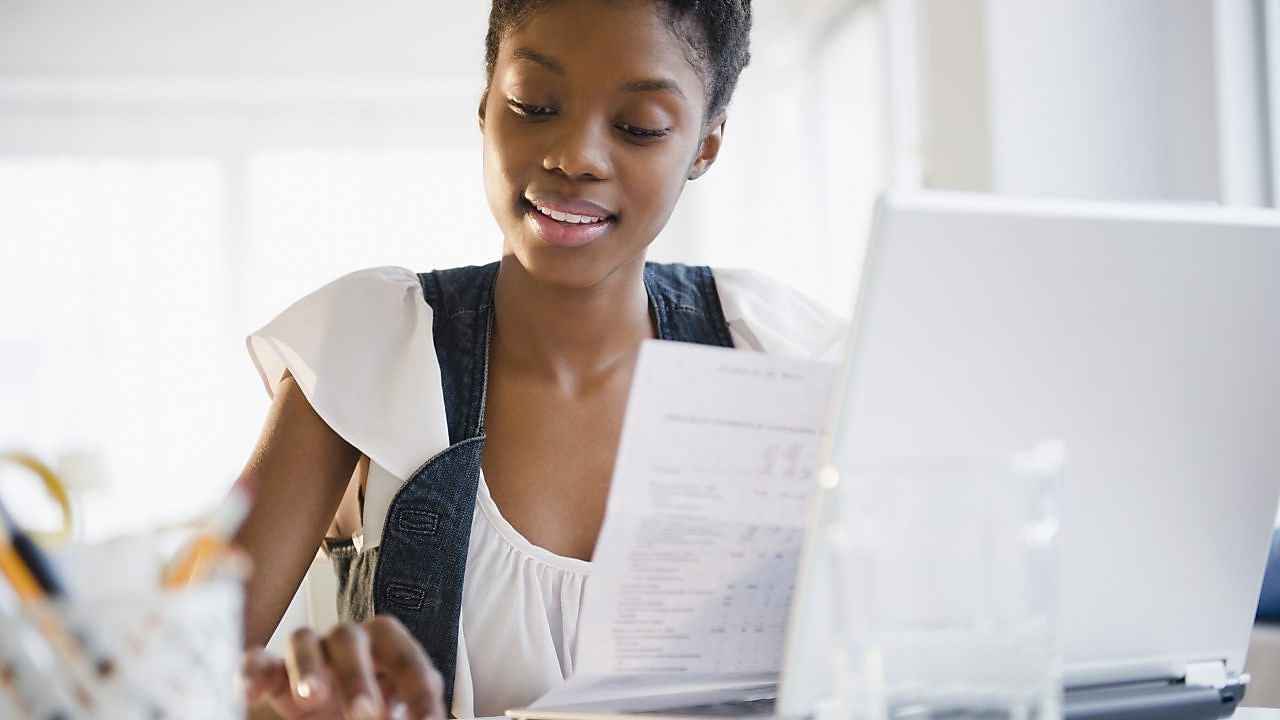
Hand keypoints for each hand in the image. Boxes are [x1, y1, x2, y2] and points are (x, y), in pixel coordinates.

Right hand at [241, 615, 445, 719]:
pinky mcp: (275, 672)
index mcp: (386, 646)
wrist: (340, 714)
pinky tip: (248, 695)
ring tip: (311, 699)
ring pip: (303, 640)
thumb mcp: (399, 711)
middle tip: (367, 715)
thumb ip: (409, 713)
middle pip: (351, 639)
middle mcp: (348, 641)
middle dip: (359, 676)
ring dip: (308, 668)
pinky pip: (256, 660)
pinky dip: (250, 672)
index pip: (405, 656)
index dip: (417, 688)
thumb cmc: (376, 707)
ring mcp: (309, 653)